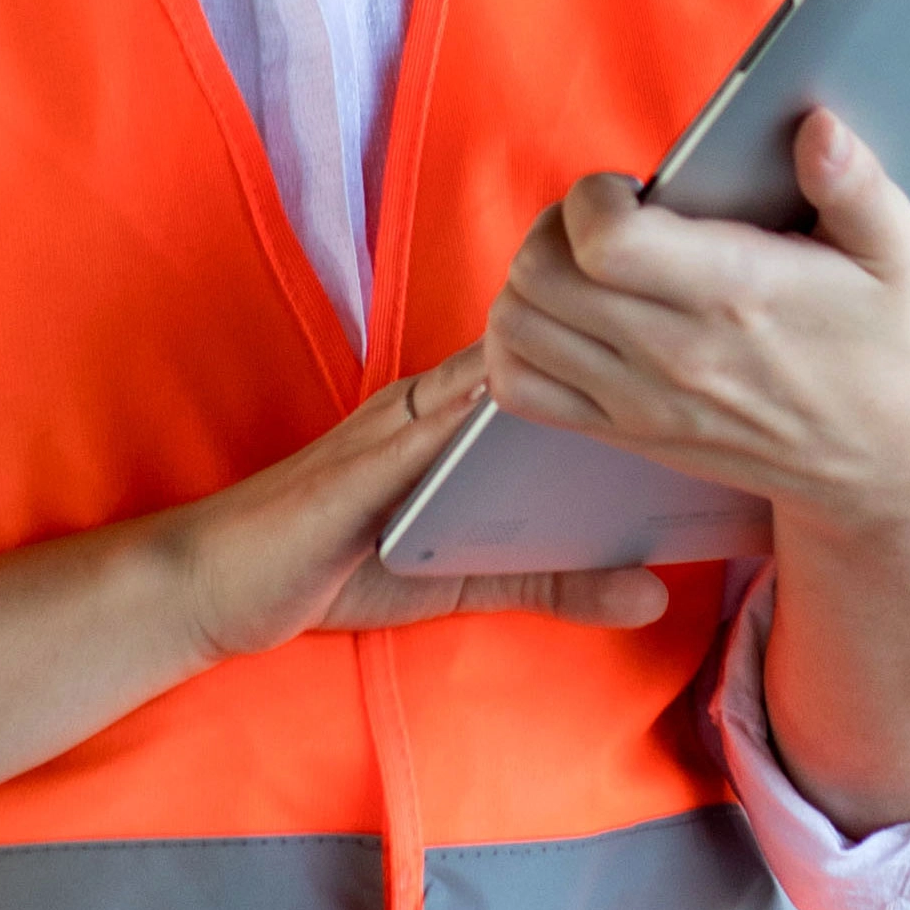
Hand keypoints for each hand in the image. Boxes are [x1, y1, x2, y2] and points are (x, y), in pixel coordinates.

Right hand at [156, 343, 671, 661]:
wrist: (215, 582)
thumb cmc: (330, 569)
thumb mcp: (460, 584)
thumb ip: (550, 585)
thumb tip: (652, 593)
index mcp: (452, 421)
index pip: (546, 364)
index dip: (614, 340)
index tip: (695, 325)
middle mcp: (427, 406)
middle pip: (530, 354)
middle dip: (605, 332)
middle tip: (693, 316)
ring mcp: (392, 426)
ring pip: (489, 375)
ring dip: (558, 353)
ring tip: (642, 336)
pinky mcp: (362, 461)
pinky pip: (428, 425)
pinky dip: (478, 404)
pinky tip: (529, 388)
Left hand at [484, 109, 909, 538]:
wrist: (872, 459)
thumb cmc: (873, 341)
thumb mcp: (888, 254)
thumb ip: (855, 184)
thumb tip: (819, 128)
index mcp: (734, 293)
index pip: (606, 242)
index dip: (593, 198)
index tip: (628, 190)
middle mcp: (675, 352)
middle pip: (540, 276)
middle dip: (555, 226)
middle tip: (600, 220)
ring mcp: (640, 400)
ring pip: (516, 327)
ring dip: (529, 280)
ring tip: (580, 266)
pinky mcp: (621, 432)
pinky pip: (517, 388)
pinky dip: (513, 346)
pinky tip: (560, 319)